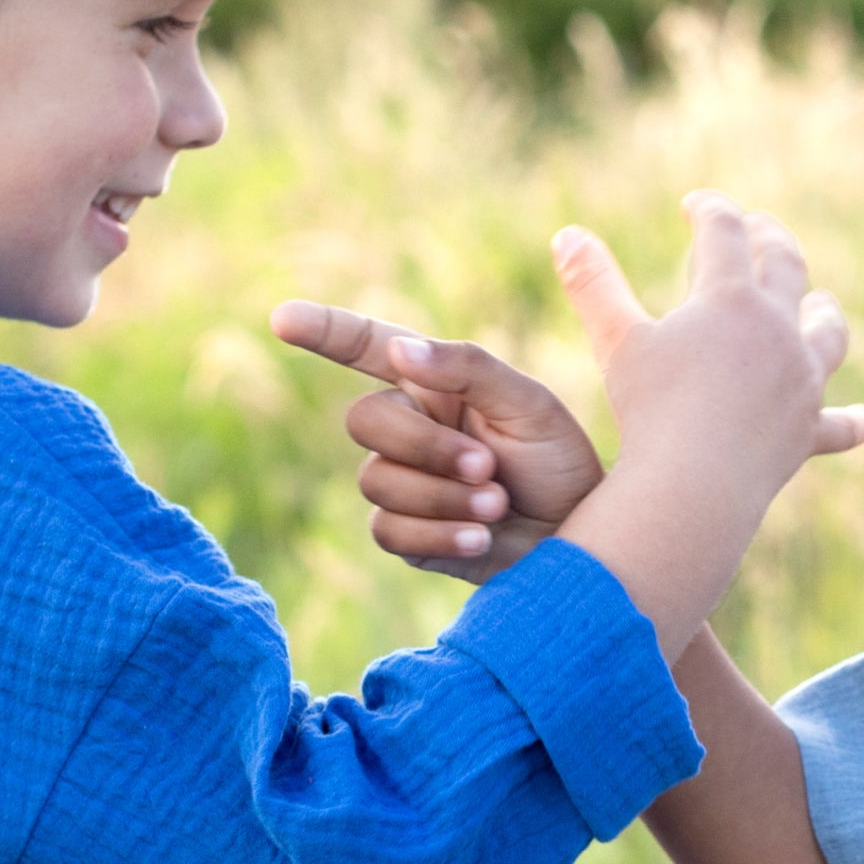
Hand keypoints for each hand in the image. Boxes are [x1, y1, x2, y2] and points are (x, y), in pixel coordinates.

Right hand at [270, 301, 604, 583]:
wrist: (580, 544)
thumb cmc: (561, 465)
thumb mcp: (530, 405)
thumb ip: (467, 368)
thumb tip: (399, 352)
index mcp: (435, 382)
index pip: (367, 347)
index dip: (324, 331)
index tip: (282, 319)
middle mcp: (410, 427)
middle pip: (364, 420)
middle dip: (423, 446)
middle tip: (485, 466)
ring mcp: (403, 482)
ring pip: (375, 481)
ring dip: (441, 496)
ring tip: (497, 506)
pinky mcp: (406, 535)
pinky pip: (388, 530)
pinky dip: (438, 534)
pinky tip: (481, 538)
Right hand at [553, 191, 863, 657]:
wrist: (695, 485)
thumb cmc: (649, 409)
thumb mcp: (615, 341)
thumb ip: (592, 284)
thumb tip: (566, 233)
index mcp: (731, 298)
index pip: (724, 232)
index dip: (710, 210)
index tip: (696, 204)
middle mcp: (779, 328)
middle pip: (786, 266)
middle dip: (770, 241)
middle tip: (758, 229)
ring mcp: (801, 378)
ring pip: (826, 333)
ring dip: (822, 313)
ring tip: (819, 303)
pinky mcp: (807, 430)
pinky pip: (837, 426)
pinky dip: (851, 422)